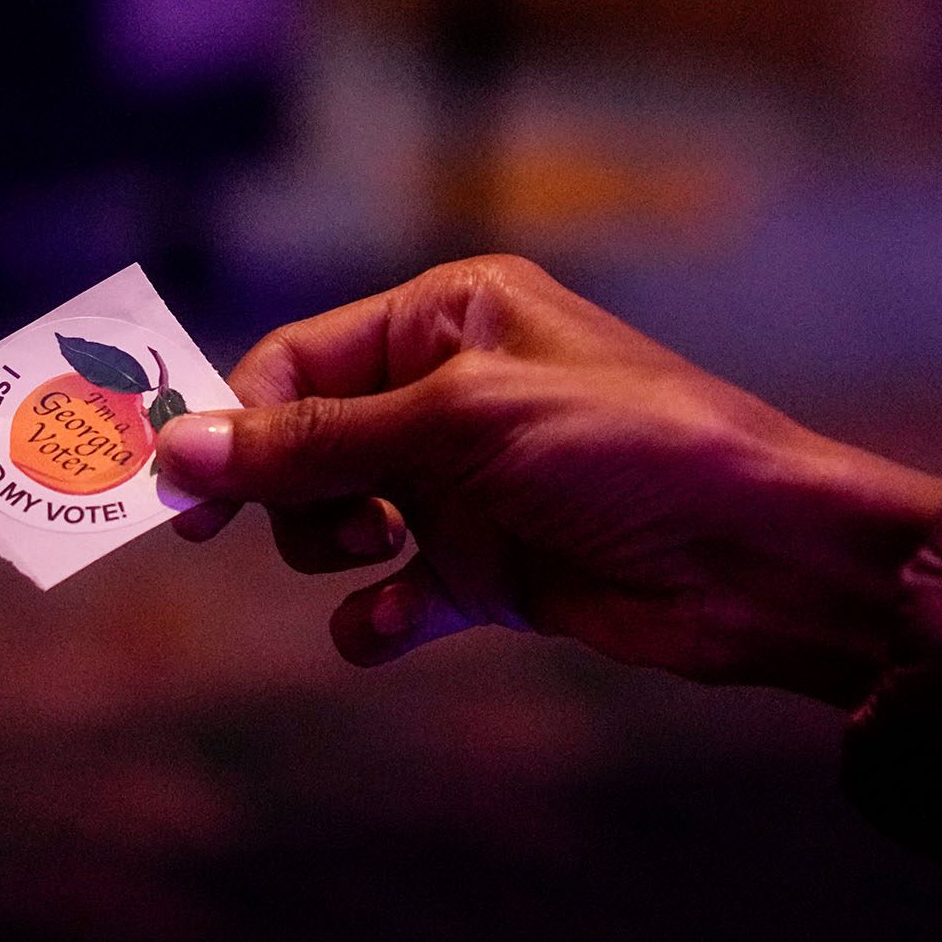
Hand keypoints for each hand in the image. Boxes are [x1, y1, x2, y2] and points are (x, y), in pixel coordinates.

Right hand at [157, 257, 941, 706]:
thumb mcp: (459, 425)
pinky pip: (389, 595)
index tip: (179, 491)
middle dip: (280, 489)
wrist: (763, 564)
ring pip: (334, 518)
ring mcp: (464, 485)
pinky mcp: (486, 567)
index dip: (232, 420)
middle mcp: (447, 394)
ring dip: (331, 546)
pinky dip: (376, 616)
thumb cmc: (626, 452)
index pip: (297, 359)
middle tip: (236, 532)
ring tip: (380, 552)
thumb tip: (179, 447)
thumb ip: (315, 441)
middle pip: (303, 441)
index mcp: (446, 318)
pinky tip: (393, 623)